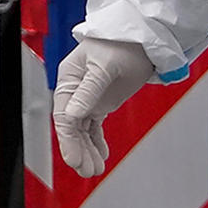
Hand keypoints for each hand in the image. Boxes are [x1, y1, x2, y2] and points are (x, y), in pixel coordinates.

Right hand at [51, 33, 158, 185]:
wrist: (142, 37)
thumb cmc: (121, 43)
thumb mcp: (105, 66)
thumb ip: (89, 90)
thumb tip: (73, 114)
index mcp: (69, 79)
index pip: (64, 115)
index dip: (68, 139)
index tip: (75, 158)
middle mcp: (75, 91)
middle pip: (72, 127)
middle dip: (79, 150)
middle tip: (88, 170)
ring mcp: (88, 98)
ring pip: (82, 130)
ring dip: (88, 150)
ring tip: (94, 169)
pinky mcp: (101, 102)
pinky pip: (94, 127)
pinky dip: (96, 142)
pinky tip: (101, 155)